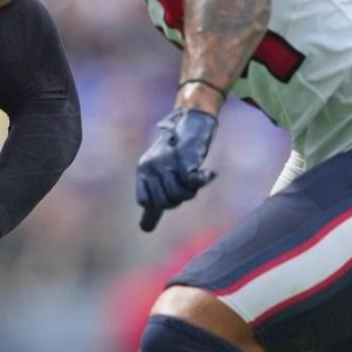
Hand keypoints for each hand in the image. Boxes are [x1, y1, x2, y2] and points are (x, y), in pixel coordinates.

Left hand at [135, 107, 217, 231]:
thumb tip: (144, 229)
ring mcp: (167, 162)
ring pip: (179, 194)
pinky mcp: (185, 157)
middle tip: (185, 184)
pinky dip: (204, 179)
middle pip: (165, 202)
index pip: (145, 202)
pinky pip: (192, 181)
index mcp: (142, 171)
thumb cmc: (175, 154)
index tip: (170, 192)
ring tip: (194, 177)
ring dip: (192, 190)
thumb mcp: (158, 177)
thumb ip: (153, 203)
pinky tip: (209, 173)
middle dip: (178, 199)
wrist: (191, 122)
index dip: (160, 204)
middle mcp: (151, 166)